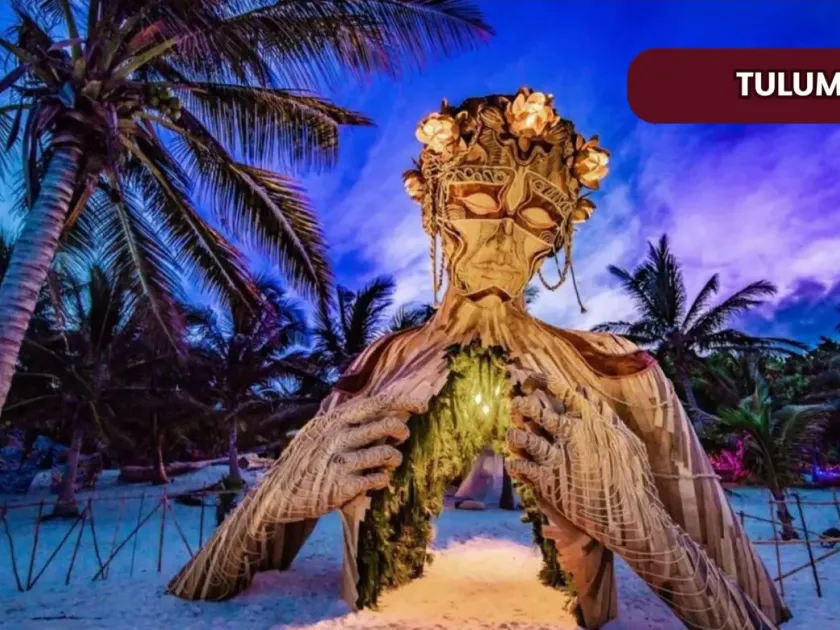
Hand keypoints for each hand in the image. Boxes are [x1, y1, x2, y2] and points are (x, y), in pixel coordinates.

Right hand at [263, 393, 425, 521]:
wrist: (278, 494)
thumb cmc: (305, 460)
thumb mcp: (318, 431)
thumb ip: (344, 420)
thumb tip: (378, 405)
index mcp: (334, 419)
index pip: (375, 403)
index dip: (402, 402)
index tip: (421, 406)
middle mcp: (338, 436)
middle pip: (386, 425)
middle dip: (402, 430)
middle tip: (403, 437)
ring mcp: (340, 461)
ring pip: (386, 454)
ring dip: (395, 459)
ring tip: (390, 463)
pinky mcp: (342, 486)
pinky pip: (377, 479)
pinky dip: (383, 479)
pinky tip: (377, 481)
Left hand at [504, 370, 654, 540]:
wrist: (630, 516)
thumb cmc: (634, 478)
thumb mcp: (627, 441)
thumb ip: (605, 416)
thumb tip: (586, 394)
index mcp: (591, 420)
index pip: (561, 390)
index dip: (541, 380)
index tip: (530, 380)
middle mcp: (572, 434)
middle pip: (535, 410)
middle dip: (521, 405)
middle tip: (515, 405)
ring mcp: (558, 458)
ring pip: (522, 437)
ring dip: (514, 435)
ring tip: (512, 435)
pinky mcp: (548, 482)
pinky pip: (521, 467)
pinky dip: (515, 464)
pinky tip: (515, 464)